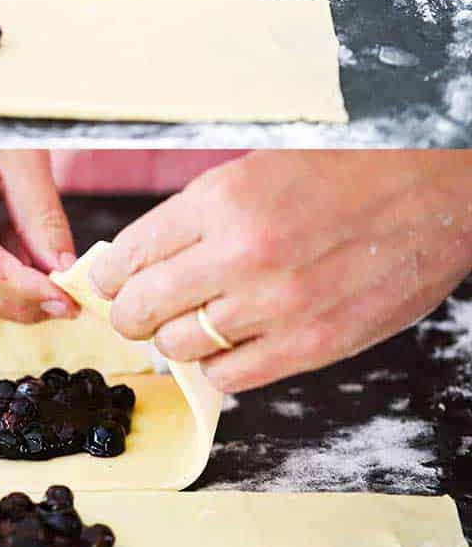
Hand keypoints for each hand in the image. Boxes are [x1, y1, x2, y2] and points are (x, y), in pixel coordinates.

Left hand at [89, 150, 471, 392]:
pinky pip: (227, 378)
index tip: (106, 284)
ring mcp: (276, 305)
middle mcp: (242, 253)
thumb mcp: (260, 168)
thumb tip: (143, 260)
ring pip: (179, 348)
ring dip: (175, 340)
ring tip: (191, 324)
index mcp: (222, 199)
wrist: (439, 189)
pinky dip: (217, 368)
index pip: (127, 256)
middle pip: (140, 309)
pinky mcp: (310, 344)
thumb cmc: (351, 171)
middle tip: (136, 312)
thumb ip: (200, 216)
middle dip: (128, 315)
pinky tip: (231, 345)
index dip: (107, 277)